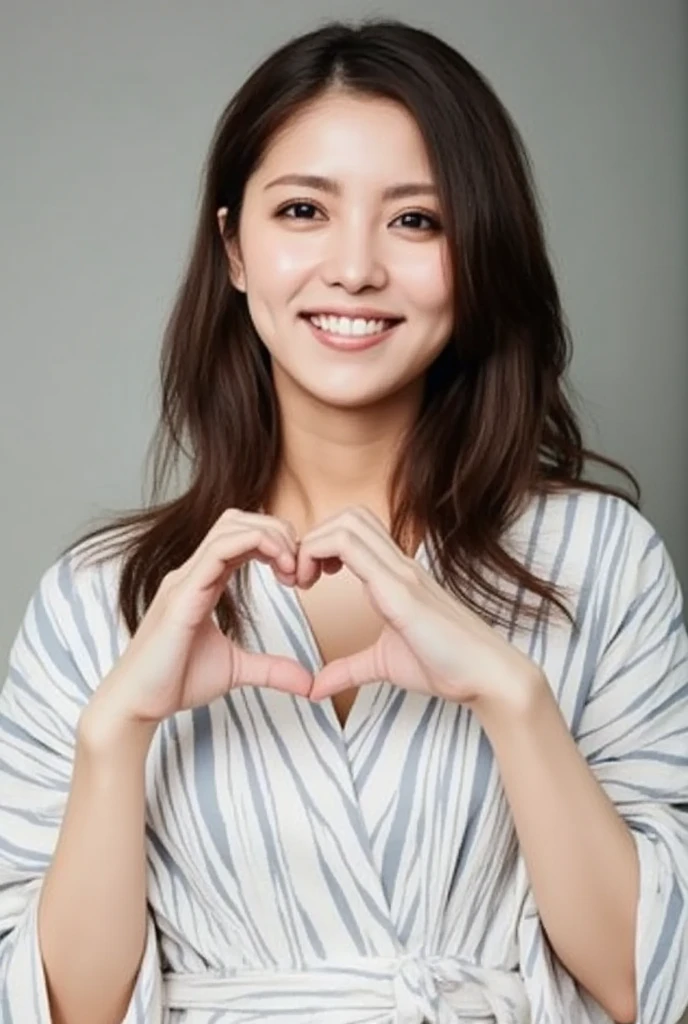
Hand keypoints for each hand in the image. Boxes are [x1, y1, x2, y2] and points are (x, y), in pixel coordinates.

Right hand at [87, 510, 313, 727]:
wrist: (136, 704)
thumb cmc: (175, 682)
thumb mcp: (237, 670)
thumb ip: (272, 669)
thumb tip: (309, 683)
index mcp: (203, 580)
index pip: (241, 536)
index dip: (276, 542)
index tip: (299, 573)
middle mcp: (192, 572)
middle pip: (237, 520)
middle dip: (276, 530)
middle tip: (300, 564)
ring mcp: (184, 580)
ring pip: (229, 527)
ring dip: (269, 536)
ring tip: (291, 566)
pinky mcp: (181, 597)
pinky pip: (217, 552)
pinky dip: (253, 547)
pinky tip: (278, 569)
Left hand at [294, 506, 540, 706]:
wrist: (486, 676)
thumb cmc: (446, 666)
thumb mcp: (383, 665)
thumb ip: (348, 670)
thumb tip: (315, 688)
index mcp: (396, 576)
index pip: (353, 531)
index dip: (319, 545)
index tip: (304, 580)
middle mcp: (399, 565)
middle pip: (348, 516)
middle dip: (312, 538)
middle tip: (299, 578)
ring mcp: (401, 573)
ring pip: (348, 523)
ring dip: (314, 543)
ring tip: (304, 581)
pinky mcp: (400, 589)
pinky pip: (352, 549)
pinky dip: (319, 554)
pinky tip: (313, 587)